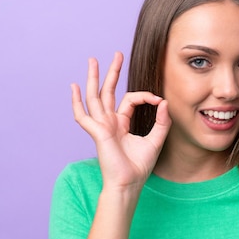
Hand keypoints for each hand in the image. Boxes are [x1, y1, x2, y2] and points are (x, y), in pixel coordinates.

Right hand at [71, 52, 170, 188]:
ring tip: (93, 60)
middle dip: (112, 72)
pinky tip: (74, 87)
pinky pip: (82, 116)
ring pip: (95, 97)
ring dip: (93, 78)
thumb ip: (162, 122)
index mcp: (121, 123)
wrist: (129, 183)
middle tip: (117, 54)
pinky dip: (76, 102)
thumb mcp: (156, 140)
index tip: (158, 100)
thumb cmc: (139, 166)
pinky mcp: (97, 132)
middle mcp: (109, 122)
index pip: (129, 99)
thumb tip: (164, 102)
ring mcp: (101, 126)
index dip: (144, 96)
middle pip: (108, 91)